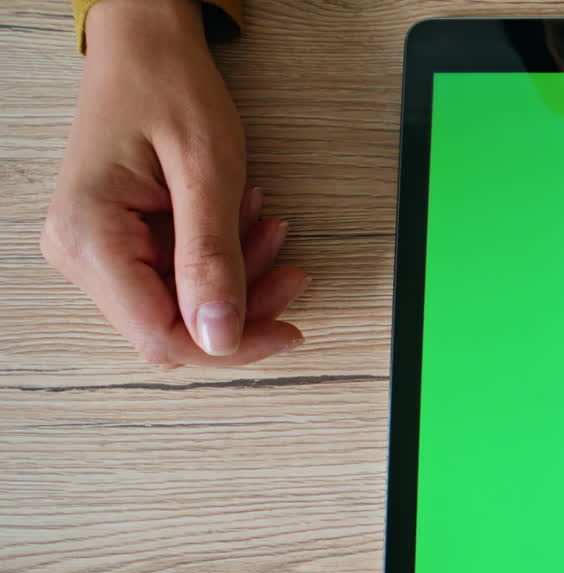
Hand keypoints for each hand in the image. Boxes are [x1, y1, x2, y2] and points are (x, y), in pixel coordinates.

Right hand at [41, 0, 306, 366]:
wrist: (147, 46)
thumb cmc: (169, 87)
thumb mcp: (208, 171)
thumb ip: (212, 258)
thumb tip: (220, 338)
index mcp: (90, 237)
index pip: (160, 336)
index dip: (230, 345)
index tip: (288, 330)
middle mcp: (80, 252)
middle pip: (172, 326)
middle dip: (241, 304)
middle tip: (293, 271)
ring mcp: (96, 250)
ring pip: (181, 304)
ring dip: (239, 277)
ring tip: (271, 228)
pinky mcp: (119, 242)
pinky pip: (178, 276)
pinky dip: (224, 257)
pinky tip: (246, 222)